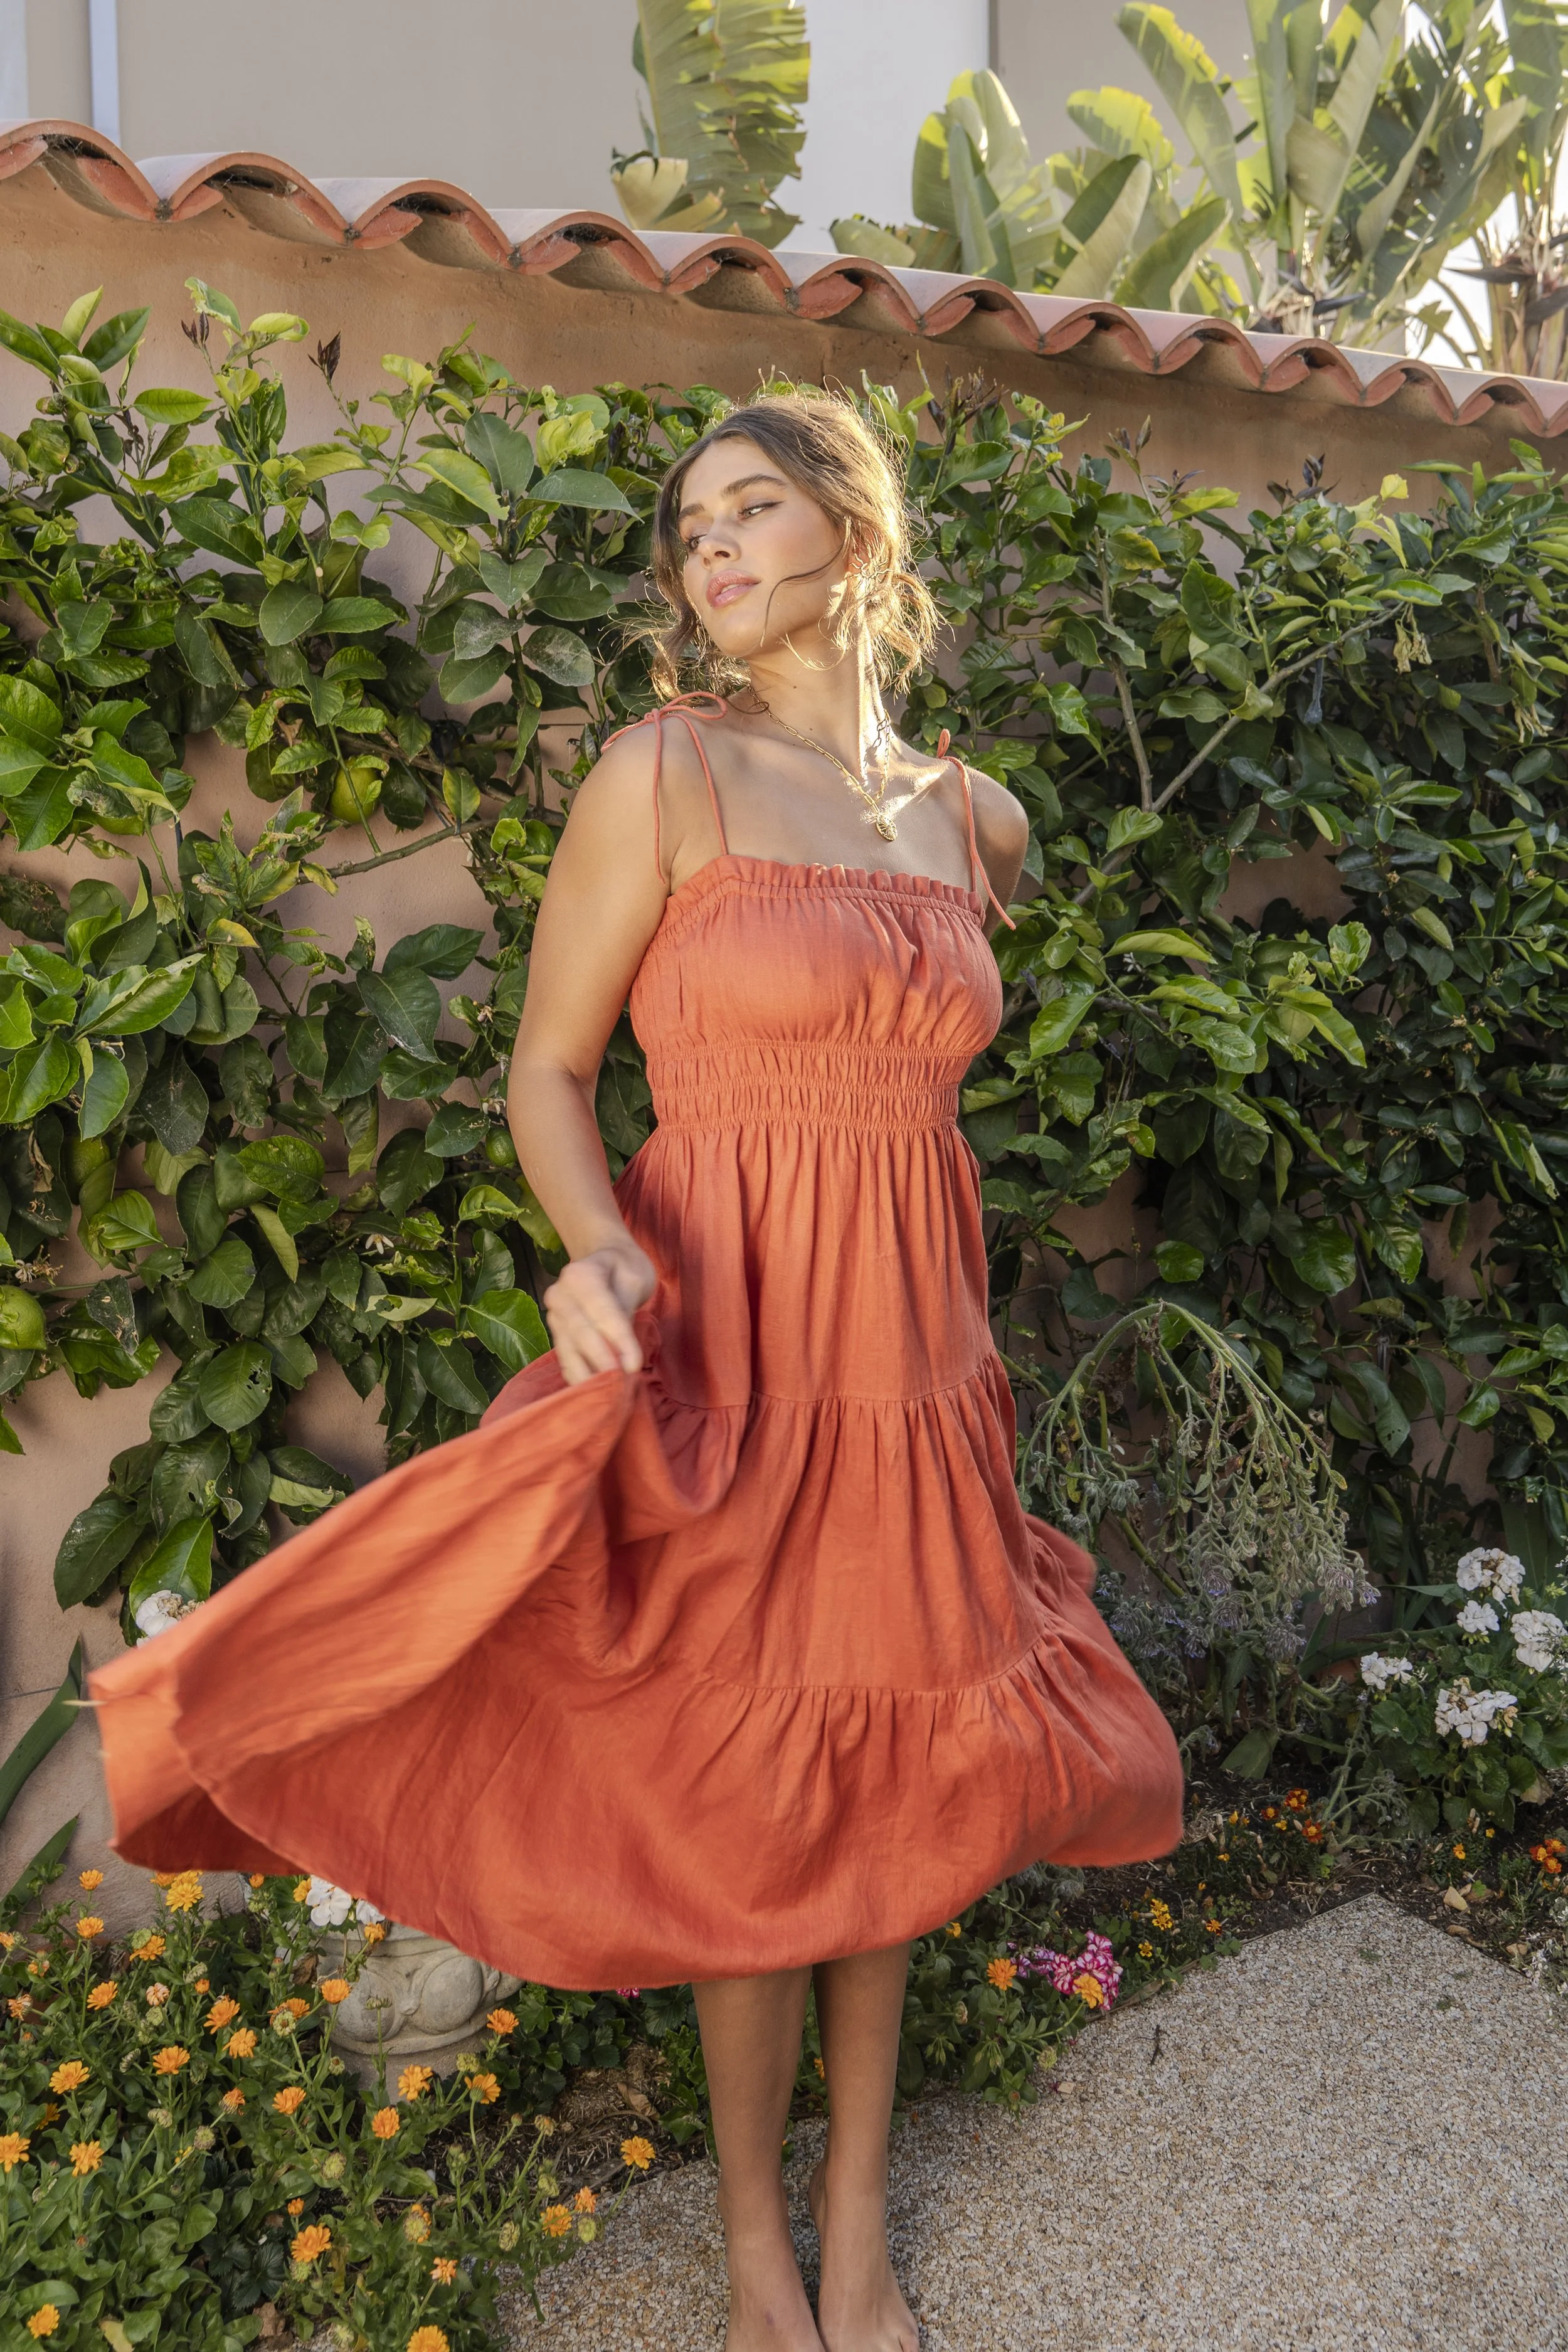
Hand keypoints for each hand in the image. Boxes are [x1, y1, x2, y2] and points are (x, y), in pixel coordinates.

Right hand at [542, 1238, 655, 1384]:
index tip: (633, 1366)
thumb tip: (621, 1356)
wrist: (605, 1261)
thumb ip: (625, 1312)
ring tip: (607, 1396)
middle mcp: (559, 1294)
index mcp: (580, 1274)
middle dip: (601, 1362)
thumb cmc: (625, 1269)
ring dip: (587, 1375)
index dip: (618, 1340)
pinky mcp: (555, 1333)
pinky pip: (565, 1358)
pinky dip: (579, 1376)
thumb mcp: (635, 1280)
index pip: (602, 1312)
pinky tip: (592, 1393)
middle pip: (580, 1333)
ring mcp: (553, 1314)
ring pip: (568, 1350)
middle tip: (620, 1387)